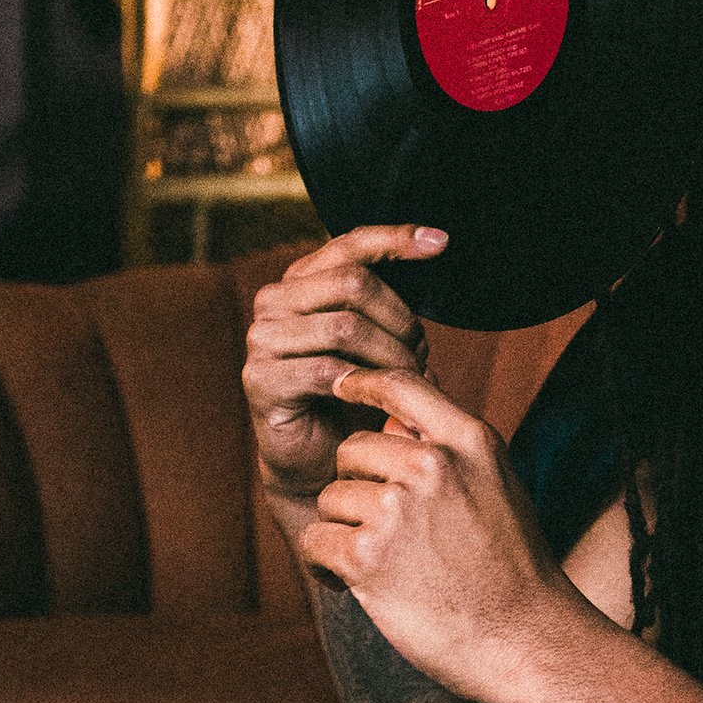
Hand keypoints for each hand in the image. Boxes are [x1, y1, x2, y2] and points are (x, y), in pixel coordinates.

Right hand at [244, 225, 445, 503]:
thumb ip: (394, 297)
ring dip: (390, 355)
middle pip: (352, 282)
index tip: (441, 242)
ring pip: (344, 326)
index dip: (395, 238)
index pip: (350, 244)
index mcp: (303, 282)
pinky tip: (377, 400)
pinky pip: (325, 370)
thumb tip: (435, 241)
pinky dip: (363, 385)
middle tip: (422, 356)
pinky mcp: (261, 380)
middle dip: (400, 319)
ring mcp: (263, 339)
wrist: (321, 464)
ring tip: (409, 381)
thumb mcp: (382, 340)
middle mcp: (276, 301)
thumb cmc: (357, 398)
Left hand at [295, 360, 577, 702]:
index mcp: (468, 442)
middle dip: (357, 488)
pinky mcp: (367, 557)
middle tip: (388, 533)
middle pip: (352, 451)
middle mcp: (431, 466)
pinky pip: (315, 541)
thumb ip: (450, 450)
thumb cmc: (514, 571)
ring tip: (384, 565)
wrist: (525, 640)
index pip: (401, 386)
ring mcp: (396, 510)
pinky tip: (354, 584)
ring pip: (330, 499)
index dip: (363, 382)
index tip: (341, 385)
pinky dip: (326, 566)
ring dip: (344, 532)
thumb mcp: (499, 487)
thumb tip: (393, 420)